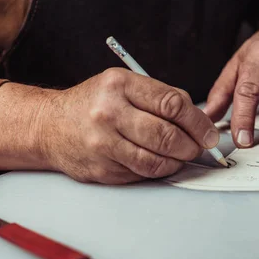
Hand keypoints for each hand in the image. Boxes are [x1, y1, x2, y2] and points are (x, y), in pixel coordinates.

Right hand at [40, 68, 219, 183]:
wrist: (49, 126)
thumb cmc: (91, 103)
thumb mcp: (121, 84)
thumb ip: (158, 96)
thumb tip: (197, 118)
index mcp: (118, 85)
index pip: (171, 104)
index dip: (198, 121)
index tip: (209, 132)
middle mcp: (109, 114)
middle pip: (166, 135)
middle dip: (192, 145)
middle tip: (199, 147)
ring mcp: (103, 144)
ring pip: (156, 161)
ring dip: (177, 161)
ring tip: (181, 155)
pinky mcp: (101, 169)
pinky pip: (141, 174)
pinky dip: (158, 170)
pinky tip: (159, 162)